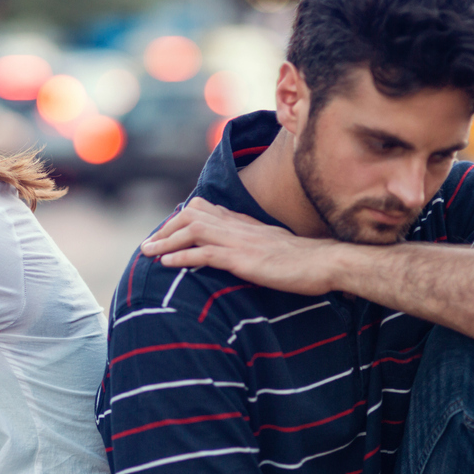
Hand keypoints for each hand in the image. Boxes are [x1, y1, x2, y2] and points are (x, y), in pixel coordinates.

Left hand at [140, 196, 341, 296]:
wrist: (326, 263)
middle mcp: (239, 227)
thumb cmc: (303, 259)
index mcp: (245, 222)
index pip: (205, 210)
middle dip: (166, 229)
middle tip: (149, 244)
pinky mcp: (244, 260)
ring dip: (166, 242)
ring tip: (147, 252)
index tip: (166, 233)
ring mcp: (240, 241)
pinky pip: (206, 254)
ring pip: (193, 232)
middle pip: (192, 215)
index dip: (180, 219)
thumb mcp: (272, 245)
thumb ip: (252, 243)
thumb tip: (239, 252)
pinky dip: (182, 257)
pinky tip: (166, 263)